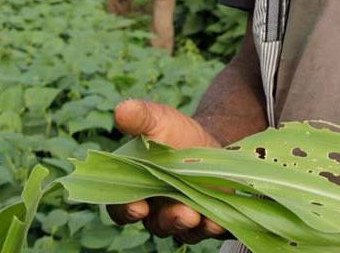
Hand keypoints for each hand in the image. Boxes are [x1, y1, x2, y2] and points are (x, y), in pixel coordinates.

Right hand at [107, 100, 227, 243]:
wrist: (210, 142)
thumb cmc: (175, 133)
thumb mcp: (159, 120)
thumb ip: (140, 118)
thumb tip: (121, 110)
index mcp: (136, 188)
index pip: (121, 207)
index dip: (125, 210)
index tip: (137, 207)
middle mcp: (155, 210)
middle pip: (155, 223)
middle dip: (167, 220)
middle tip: (180, 213)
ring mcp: (182, 218)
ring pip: (182, 230)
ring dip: (189, 225)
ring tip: (198, 215)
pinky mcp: (207, 220)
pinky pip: (208, 229)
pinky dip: (213, 226)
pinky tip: (218, 220)